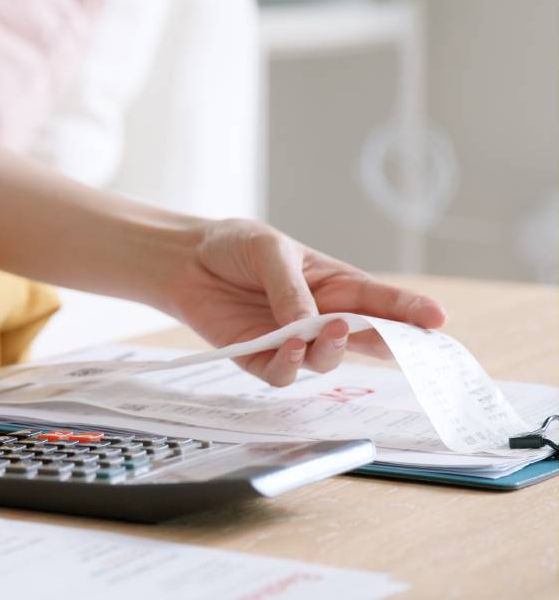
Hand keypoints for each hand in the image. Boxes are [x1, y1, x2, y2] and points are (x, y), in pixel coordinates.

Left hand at [163, 219, 446, 385]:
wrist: (184, 260)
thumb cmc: (234, 247)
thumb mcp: (269, 250)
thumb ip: (292, 287)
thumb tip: (312, 324)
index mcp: (335, 286)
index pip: (381, 301)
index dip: (410, 311)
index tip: (438, 319)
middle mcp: (321, 318)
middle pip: (366, 339)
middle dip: (393, 345)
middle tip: (403, 343)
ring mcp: (292, 342)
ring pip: (326, 361)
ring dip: (331, 350)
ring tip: (327, 330)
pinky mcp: (258, 359)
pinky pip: (282, 374)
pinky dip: (288, 364)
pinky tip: (287, 346)